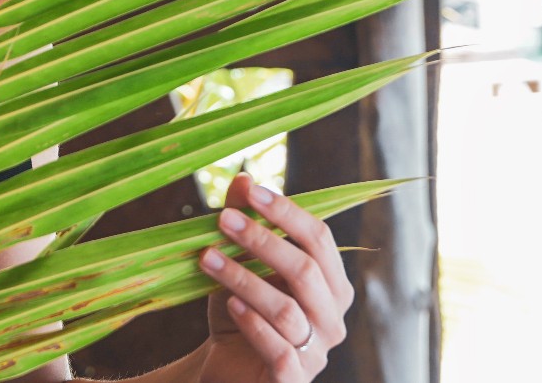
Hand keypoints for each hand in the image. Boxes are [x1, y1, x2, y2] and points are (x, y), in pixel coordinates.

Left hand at [194, 172, 352, 381]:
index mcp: (332, 286)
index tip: (251, 193)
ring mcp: (317, 353)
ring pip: (287, 309)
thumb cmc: (241, 314)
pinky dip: (253, 323)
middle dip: (264, 241)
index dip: (288, 213)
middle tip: (223, 221)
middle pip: (306, 270)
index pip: (320, 240)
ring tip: (207, 259)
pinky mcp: (294, 379)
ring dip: (243, 278)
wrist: (225, 368)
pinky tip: (229, 304)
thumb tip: (243, 179)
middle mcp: (333, 320)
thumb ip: (246, 225)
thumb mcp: (240, 266)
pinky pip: (279, 349)